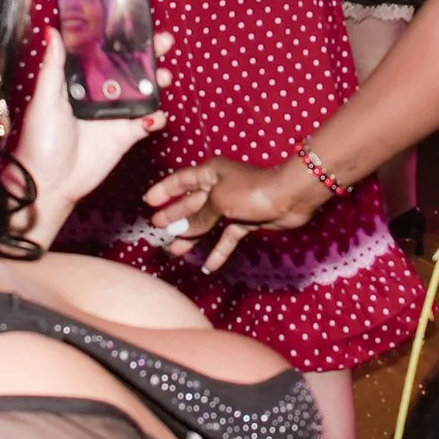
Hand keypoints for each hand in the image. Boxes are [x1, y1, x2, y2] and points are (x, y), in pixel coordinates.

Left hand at [10, 29, 173, 221]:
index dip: (122, 39)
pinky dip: (157, 117)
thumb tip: (51, 31)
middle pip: (130, 69)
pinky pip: (147, 122)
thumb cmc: (39, 140)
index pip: (105, 54)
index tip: (138, 23)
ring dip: (158, 81)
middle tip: (163, 42)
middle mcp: (100, 95)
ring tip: (164, 76)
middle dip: (150, 54)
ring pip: (144, 91)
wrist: (49, 183)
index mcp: (80, 82)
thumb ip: (54, 66)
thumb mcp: (45, 99)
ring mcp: (115, 114)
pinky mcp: (125, 135)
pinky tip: (156, 114)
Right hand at [143, 155, 327, 273]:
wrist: (290, 198)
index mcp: (211, 173)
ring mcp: (233, 205)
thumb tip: (179, 231)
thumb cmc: (253, 190)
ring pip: (207, 223)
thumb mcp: (219, 201)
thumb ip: (199, 217)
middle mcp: (220, 187)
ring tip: (175, 251)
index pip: (181, 180)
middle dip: (175, 216)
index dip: (164, 190)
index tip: (148, 201)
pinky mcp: (246, 221)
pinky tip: (209, 266)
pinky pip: (227, 237)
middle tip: (157, 229)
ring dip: (192, 237)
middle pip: (192, 203)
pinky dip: (219, 250)